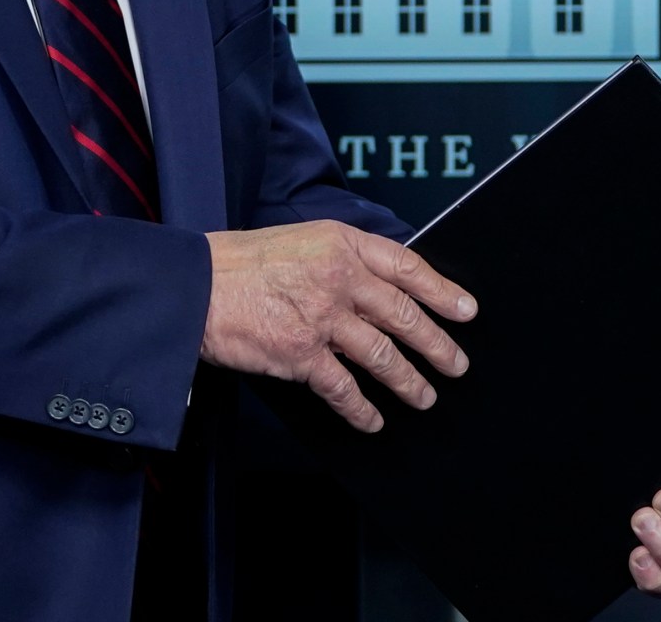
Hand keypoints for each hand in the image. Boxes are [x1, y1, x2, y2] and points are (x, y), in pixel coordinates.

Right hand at [199, 221, 474, 431]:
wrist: (194, 288)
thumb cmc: (241, 263)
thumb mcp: (302, 240)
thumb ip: (343, 260)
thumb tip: (382, 288)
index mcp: (342, 244)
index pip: (407, 267)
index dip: (442, 291)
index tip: (466, 310)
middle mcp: (339, 278)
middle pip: (404, 315)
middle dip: (437, 344)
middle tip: (456, 363)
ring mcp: (322, 318)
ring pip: (382, 355)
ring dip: (408, 381)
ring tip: (425, 397)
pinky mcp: (301, 355)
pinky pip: (343, 388)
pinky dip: (362, 408)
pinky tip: (373, 419)